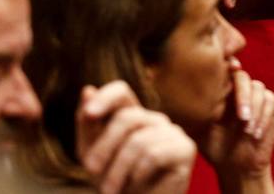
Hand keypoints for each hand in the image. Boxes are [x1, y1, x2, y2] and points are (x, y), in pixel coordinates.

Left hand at [77, 82, 195, 193]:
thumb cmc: (114, 182)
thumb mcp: (92, 154)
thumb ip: (88, 124)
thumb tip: (87, 90)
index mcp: (132, 115)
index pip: (121, 91)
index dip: (106, 97)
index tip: (90, 114)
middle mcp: (154, 119)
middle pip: (128, 117)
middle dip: (104, 146)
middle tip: (90, 171)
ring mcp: (173, 132)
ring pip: (139, 141)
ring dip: (118, 170)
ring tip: (110, 189)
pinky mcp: (185, 149)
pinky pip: (154, 155)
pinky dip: (138, 174)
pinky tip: (136, 185)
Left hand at [197, 61, 273, 188]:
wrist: (235, 166)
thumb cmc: (213, 147)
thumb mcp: (198, 129)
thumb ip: (193, 112)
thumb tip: (180, 98)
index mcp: (220, 89)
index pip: (224, 68)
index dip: (229, 62)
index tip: (233, 66)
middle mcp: (238, 88)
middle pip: (243, 78)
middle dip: (243, 96)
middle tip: (242, 117)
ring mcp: (255, 96)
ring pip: (258, 89)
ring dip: (255, 110)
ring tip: (247, 130)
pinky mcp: (270, 106)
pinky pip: (270, 101)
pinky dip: (264, 117)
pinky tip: (255, 133)